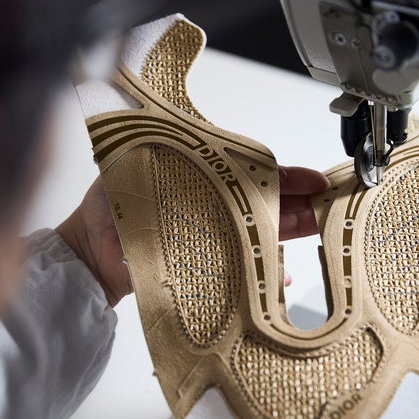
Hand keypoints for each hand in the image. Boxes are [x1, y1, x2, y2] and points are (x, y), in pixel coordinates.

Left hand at [56, 165, 327, 306]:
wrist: (89, 253)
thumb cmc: (111, 205)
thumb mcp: (144, 166)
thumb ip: (179, 154)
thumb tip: (210, 140)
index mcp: (206, 178)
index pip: (256, 174)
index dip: (290, 177)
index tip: (317, 181)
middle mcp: (214, 208)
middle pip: (267, 206)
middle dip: (300, 207)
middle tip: (329, 210)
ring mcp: (213, 239)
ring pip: (261, 237)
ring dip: (288, 237)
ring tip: (312, 238)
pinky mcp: (207, 268)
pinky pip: (243, 271)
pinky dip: (264, 276)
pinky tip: (280, 278)